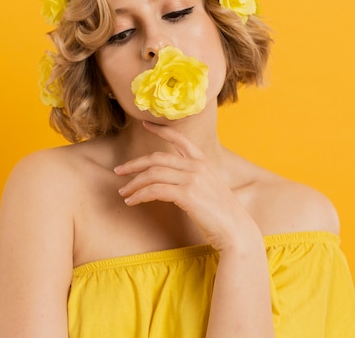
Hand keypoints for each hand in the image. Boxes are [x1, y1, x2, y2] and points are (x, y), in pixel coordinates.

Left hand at [114, 121, 259, 251]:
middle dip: (134, 164)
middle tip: (118, 171)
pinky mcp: (187, 194)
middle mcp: (197, 166)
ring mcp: (192, 179)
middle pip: (157, 158)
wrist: (236, 231)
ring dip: (134, 183)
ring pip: (153, 174)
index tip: (144, 124)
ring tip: (123, 192)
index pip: (179, 138)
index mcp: (203, 161)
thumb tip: (169, 177)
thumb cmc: (221, 213)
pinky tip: (132, 201)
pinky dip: (139, 195)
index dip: (160, 130)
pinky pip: (154, 191)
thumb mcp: (209, 187)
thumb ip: (192, 177)